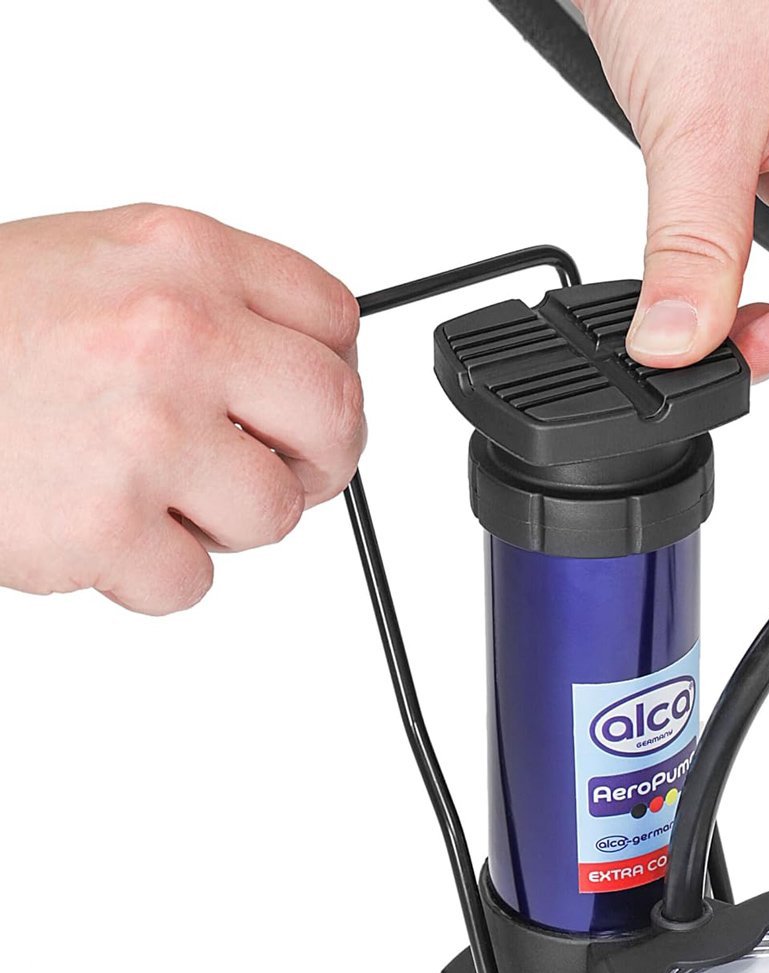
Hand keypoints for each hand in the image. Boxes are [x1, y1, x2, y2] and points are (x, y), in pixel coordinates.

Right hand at [0, 205, 363, 613]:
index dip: (330, 374)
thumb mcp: (101, 267)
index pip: (335, 320)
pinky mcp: (105, 525)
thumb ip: (210, 309)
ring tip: (149, 493)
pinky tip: (98, 527)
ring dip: (223, 523)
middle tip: (274, 472)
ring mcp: (145, 432)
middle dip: (316, 459)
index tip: (306, 406)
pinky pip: (193, 583)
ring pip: (275, 513)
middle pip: (335, 416)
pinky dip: (152, 574)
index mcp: (184, 258)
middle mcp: (175, 335)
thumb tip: (305, 372)